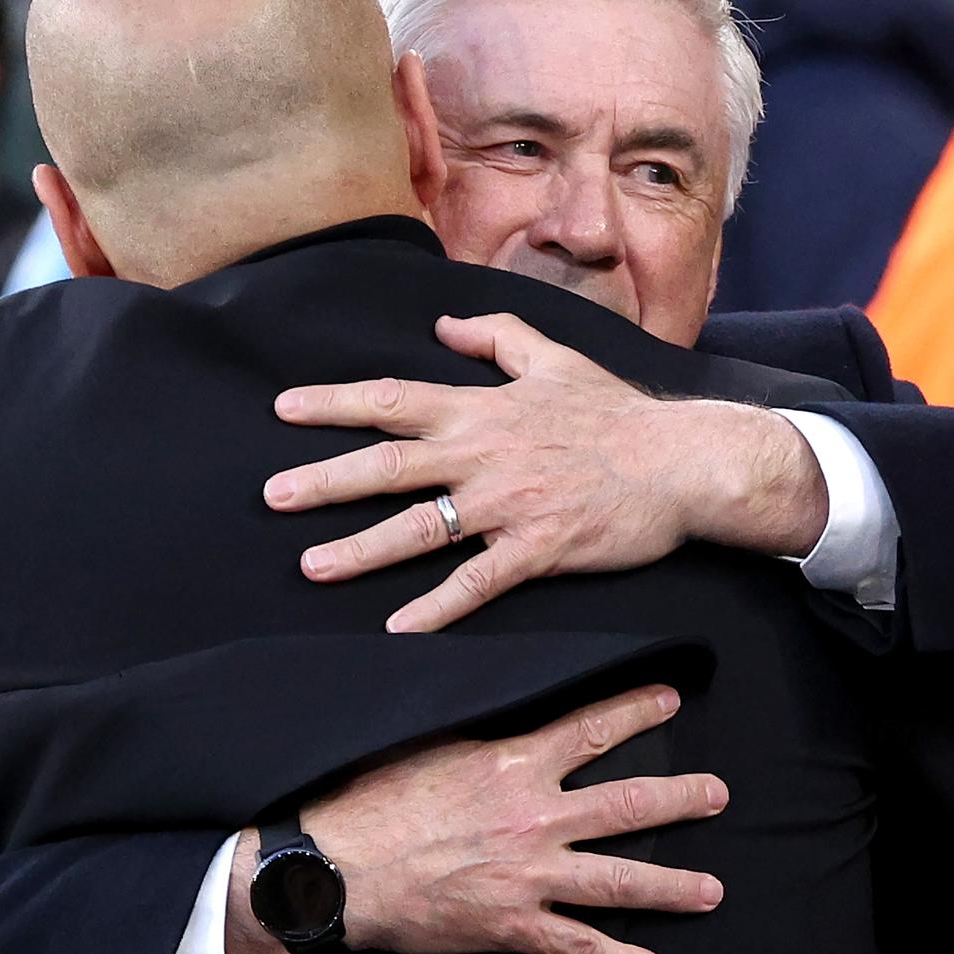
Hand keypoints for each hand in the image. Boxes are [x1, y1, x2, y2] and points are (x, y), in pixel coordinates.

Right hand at [225, 686, 727, 953]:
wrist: (336, 870)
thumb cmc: (371, 800)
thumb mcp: (428, 743)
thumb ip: (477, 732)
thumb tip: (493, 695)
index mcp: (512, 764)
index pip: (590, 729)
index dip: (636, 709)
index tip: (671, 696)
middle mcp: (534, 818)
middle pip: (626, 805)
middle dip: (680, 797)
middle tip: (719, 794)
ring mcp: (529, 876)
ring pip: (618, 880)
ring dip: (672, 886)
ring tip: (712, 890)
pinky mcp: (513, 925)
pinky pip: (580, 946)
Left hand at [266, 314, 825, 630]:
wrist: (680, 460)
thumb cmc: (616, 411)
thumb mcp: (553, 358)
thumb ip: (495, 336)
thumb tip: (445, 325)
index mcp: (480, 408)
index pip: (392, 399)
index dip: (334, 403)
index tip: (283, 409)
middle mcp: (482, 453)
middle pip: (389, 465)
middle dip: (326, 481)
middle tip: (273, 498)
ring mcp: (508, 504)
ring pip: (421, 527)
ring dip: (363, 548)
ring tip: (312, 565)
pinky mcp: (538, 548)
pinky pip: (477, 582)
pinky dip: (437, 606)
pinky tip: (399, 627)